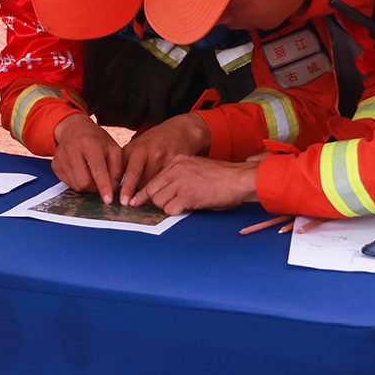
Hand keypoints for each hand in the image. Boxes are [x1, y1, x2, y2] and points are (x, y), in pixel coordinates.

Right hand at [51, 113, 126, 204]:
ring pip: (76, 185)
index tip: (108, 200)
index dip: (103, 186)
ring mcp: (61, 158)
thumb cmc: (96, 139)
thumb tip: (113, 189)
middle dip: (96, 187)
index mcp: (89, 143)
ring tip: (91, 175)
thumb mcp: (113, 147)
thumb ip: (117, 168)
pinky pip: (68, 184)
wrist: (73, 128)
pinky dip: (78, 183)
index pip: (97, 169)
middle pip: (84, 182)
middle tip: (101, 182)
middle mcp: (72, 149)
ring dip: (87, 186)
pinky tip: (81, 172)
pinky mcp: (55, 165)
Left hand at [120, 112, 210, 205]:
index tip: (124, 202)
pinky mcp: (178, 163)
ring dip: (153, 189)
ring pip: (157, 185)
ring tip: (154, 182)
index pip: (131, 173)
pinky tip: (165, 182)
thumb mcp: (136, 146)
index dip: (127, 189)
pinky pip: (169, 182)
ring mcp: (166, 158)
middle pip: (144, 182)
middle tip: (139, 189)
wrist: (180, 129)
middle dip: (140, 190)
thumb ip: (124, 161)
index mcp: (139, 149)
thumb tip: (111, 181)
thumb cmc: (154, 141)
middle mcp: (152, 153)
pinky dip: (166, 186)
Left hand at [136, 155, 259, 213]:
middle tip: (171, 206)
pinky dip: (178, 213)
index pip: (152, 179)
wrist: (240, 179)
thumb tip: (164, 193)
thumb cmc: (222, 178)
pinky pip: (171, 210)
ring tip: (185, 205)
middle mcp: (176, 169)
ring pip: (159, 201)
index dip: (143, 193)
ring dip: (169, 208)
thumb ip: (179, 177)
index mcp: (177, 161)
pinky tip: (189, 208)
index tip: (135, 201)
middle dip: (158, 202)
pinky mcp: (188, 194)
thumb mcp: (196, 169)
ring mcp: (181, 181)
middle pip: (152, 191)